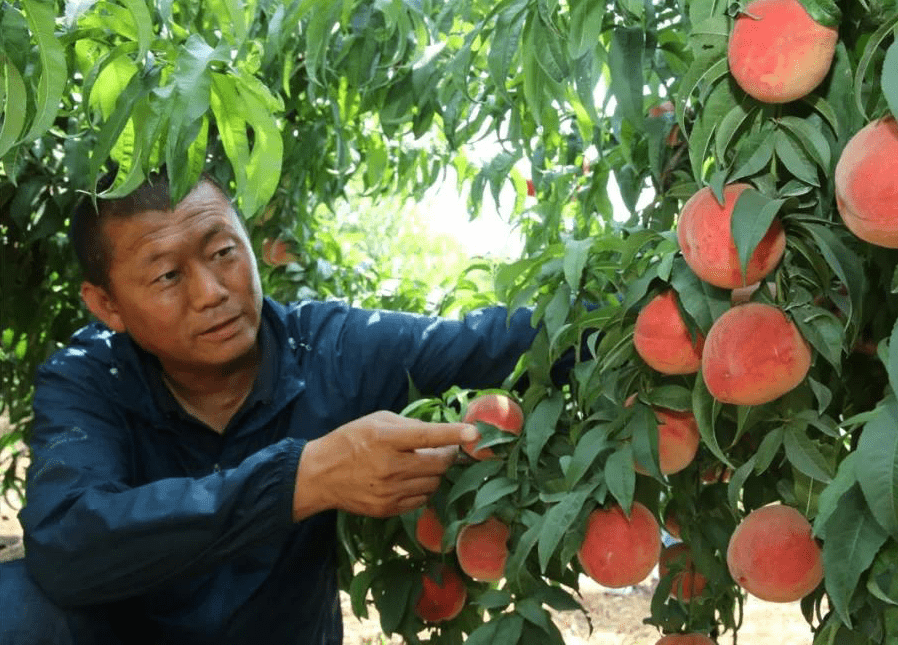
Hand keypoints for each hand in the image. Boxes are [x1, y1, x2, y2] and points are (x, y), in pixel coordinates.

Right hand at [292, 411, 477, 520]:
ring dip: (435, 473)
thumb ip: (409, 425)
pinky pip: (421, 500)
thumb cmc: (350, 440)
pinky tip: (410, 480)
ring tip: (420, 465)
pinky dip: (423, 489)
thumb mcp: (376, 421)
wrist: (320, 475)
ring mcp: (389, 491)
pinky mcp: (388, 509)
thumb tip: (439, 432)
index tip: (474, 433)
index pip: (426, 437)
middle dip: (447, 455)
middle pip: (437, 464)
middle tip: (444, 449)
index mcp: (386, 439)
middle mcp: (389, 467)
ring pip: (433, 484)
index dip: (453, 434)